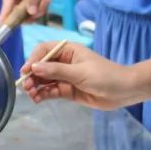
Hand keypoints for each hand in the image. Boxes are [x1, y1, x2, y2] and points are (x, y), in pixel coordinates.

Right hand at [0, 0, 52, 24]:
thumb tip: (31, 13)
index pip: (6, 7)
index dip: (5, 18)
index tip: (2, 27)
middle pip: (18, 15)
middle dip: (32, 12)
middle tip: (44, 2)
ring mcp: (20, 4)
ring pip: (28, 16)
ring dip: (40, 9)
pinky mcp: (28, 6)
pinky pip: (35, 13)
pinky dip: (43, 7)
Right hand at [20, 42, 137, 109]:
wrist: (124, 91)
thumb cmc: (105, 76)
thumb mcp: (80, 72)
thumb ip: (57, 71)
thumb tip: (34, 67)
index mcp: (68, 50)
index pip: (44, 50)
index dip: (33, 59)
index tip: (26, 71)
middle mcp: (64, 62)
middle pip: (41, 66)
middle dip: (32, 76)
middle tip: (26, 86)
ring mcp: (65, 77)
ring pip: (44, 80)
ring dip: (36, 86)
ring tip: (31, 95)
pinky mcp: (67, 91)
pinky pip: (51, 91)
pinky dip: (43, 94)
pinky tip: (37, 99)